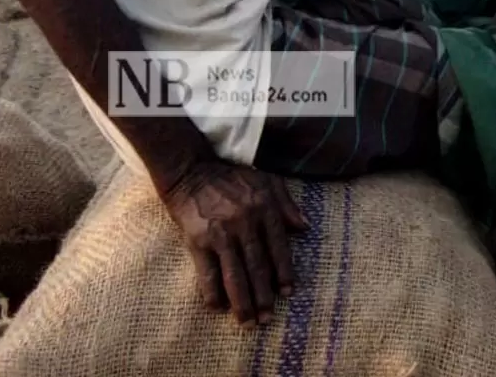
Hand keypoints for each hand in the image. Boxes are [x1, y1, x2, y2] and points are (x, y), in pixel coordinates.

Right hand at [163, 160, 308, 326]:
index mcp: (265, 209)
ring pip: (235, 275)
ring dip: (242, 302)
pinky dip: (212, 293)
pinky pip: (207, 273)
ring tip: (248, 323)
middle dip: (264, 296)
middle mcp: (245, 224)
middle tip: (268, 319)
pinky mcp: (198, 241)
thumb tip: (305, 228)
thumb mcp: (267, 181)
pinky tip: (218, 308)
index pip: (279, 248)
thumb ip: (287, 205)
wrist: (190, 172)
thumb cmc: (231, 177)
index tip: (288, 293)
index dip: (284, 273)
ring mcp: (221, 234)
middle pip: (258, 267)